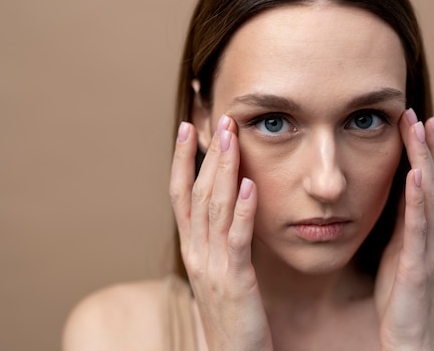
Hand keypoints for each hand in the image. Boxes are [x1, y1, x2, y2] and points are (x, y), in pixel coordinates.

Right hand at [169, 116, 272, 350]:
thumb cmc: (230, 314)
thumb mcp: (219, 271)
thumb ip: (219, 239)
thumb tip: (226, 207)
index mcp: (192, 248)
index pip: (182, 195)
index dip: (183, 160)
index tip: (189, 127)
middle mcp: (196, 252)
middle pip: (197, 193)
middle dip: (207, 154)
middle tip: (218, 119)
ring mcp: (213, 266)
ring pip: (215, 209)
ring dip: (224, 170)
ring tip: (231, 137)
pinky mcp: (235, 281)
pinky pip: (237, 240)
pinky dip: (243, 210)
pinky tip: (251, 185)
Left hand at [374, 109, 433, 350]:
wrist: (406, 334)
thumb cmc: (399, 290)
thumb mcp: (396, 246)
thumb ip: (400, 218)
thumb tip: (395, 187)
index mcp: (424, 227)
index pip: (428, 180)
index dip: (424, 149)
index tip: (414, 118)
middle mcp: (432, 232)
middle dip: (429, 145)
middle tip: (421, 113)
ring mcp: (428, 248)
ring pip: (432, 196)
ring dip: (426, 160)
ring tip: (420, 130)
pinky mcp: (417, 266)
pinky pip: (418, 228)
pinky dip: (418, 199)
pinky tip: (415, 176)